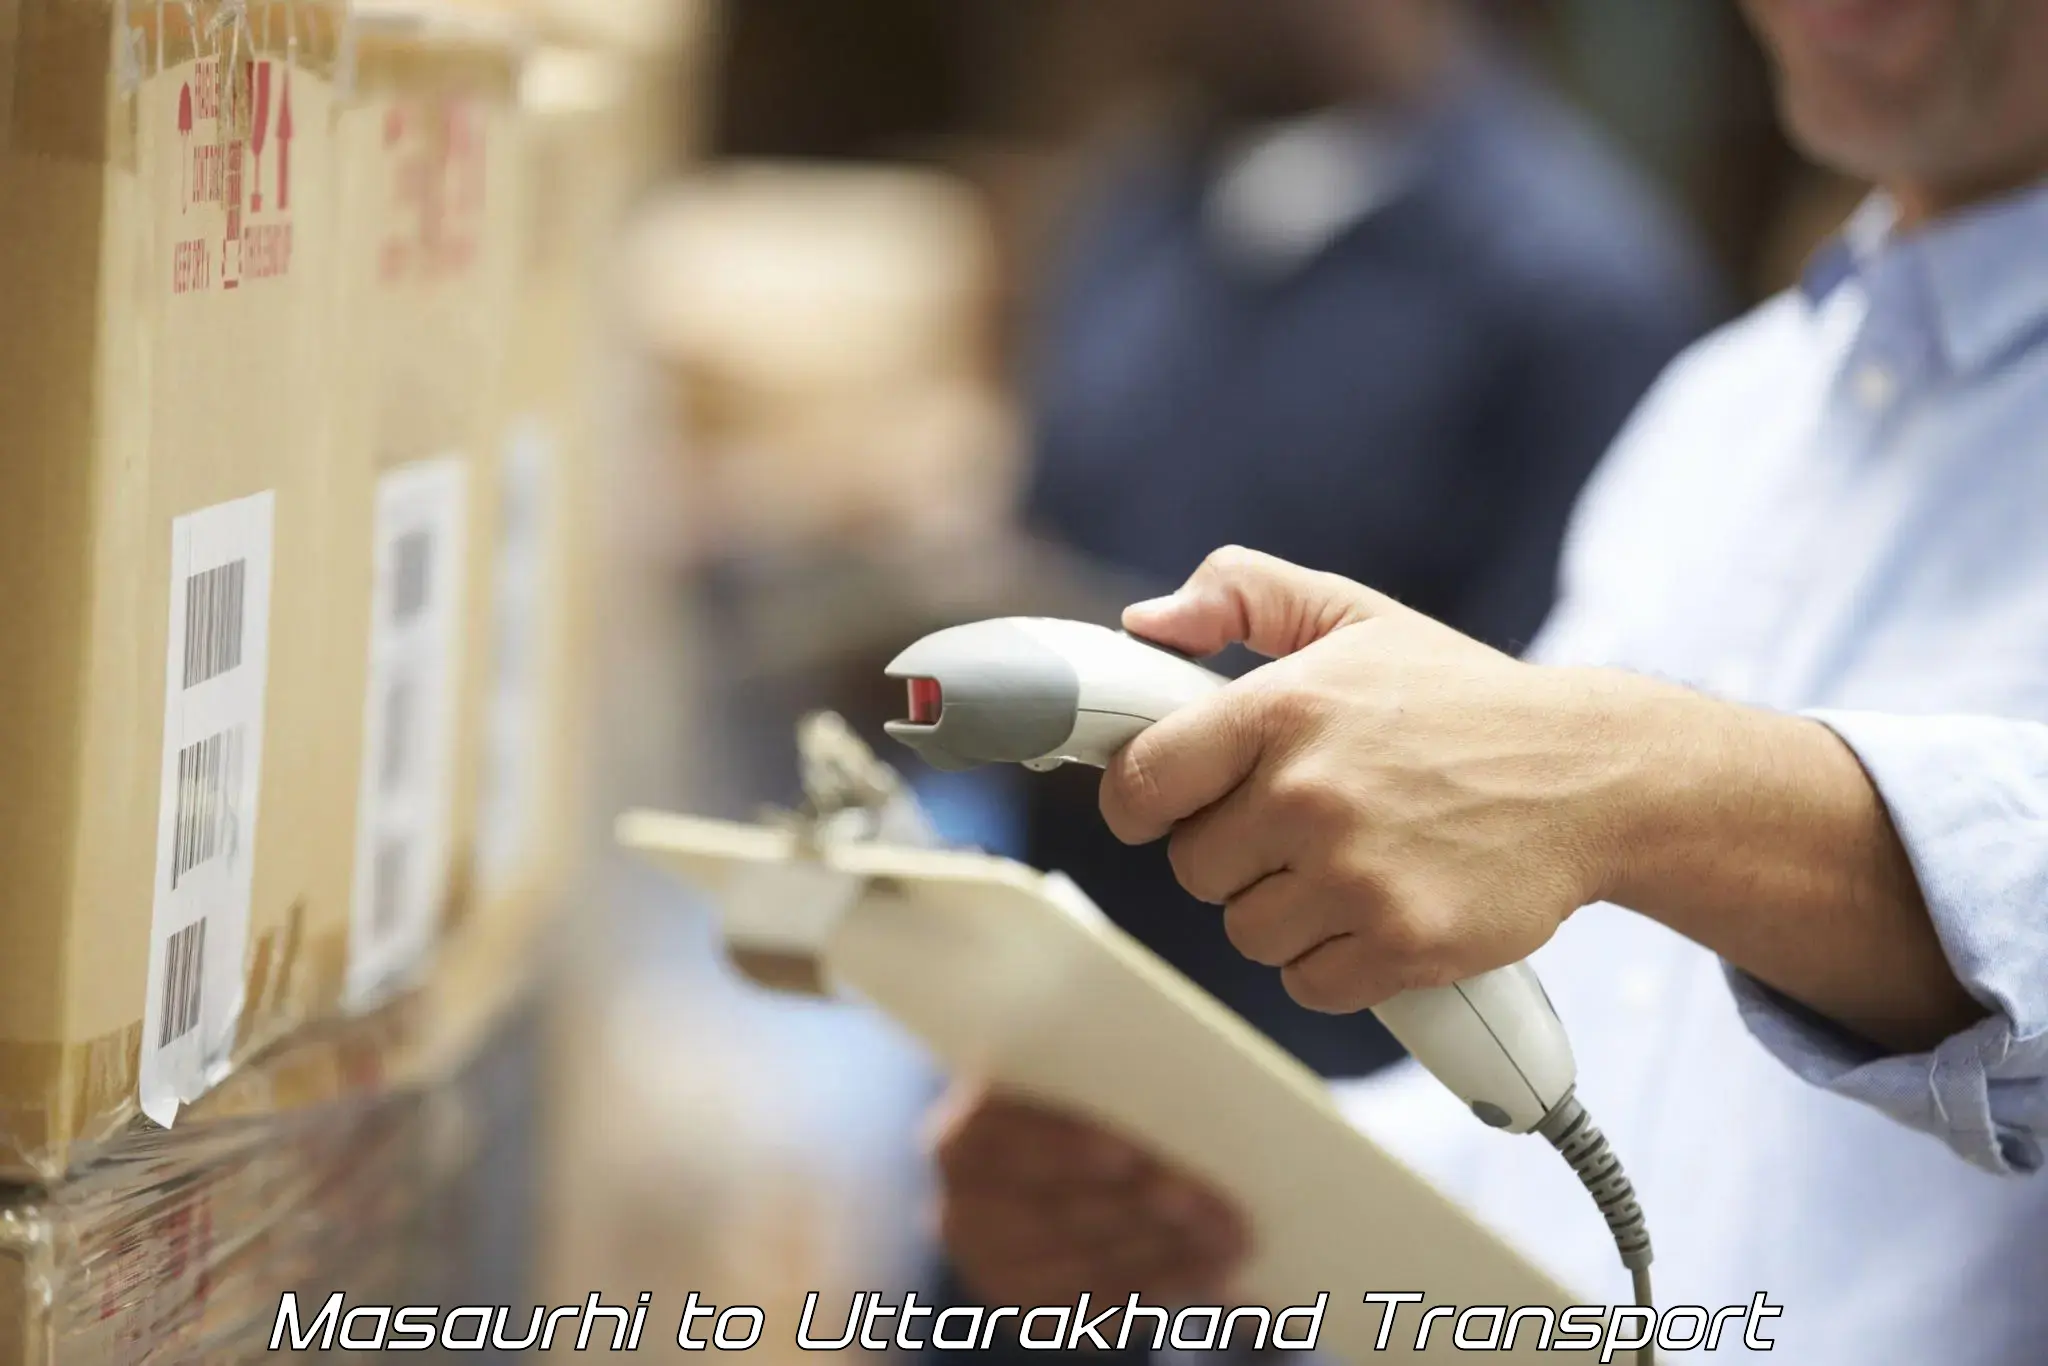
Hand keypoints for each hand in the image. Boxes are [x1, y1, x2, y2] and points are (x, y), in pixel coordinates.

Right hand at [927, 1085, 1249, 1306]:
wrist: (1039, 1170)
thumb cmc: (1072, 1107)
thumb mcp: (1073, 1085)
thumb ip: (1106, 1087)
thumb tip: (1183, 1094)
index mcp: (962, 1138)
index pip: (1000, 1137)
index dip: (1062, 1146)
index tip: (1125, 1154)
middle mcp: (960, 1212)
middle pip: (1054, 1210)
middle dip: (1140, 1206)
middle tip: (1205, 1200)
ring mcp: (994, 1273)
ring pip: (1087, 1266)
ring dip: (1167, 1252)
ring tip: (1230, 1236)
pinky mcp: (1035, 1315)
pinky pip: (1104, 1310)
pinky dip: (1165, 1287)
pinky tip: (1214, 1270)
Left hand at [1099, 547, 1637, 1013]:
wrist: (1593, 778)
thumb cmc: (1462, 701)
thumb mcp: (1354, 616)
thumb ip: (1241, 595)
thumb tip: (1144, 623)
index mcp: (1282, 708)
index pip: (1142, 781)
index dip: (1143, 801)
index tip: (1167, 806)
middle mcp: (1309, 792)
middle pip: (1194, 869)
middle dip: (1235, 854)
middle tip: (1301, 826)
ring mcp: (1355, 876)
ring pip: (1247, 932)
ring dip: (1287, 911)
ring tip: (1351, 864)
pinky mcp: (1401, 944)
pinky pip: (1308, 983)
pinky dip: (1337, 962)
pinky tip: (1380, 910)